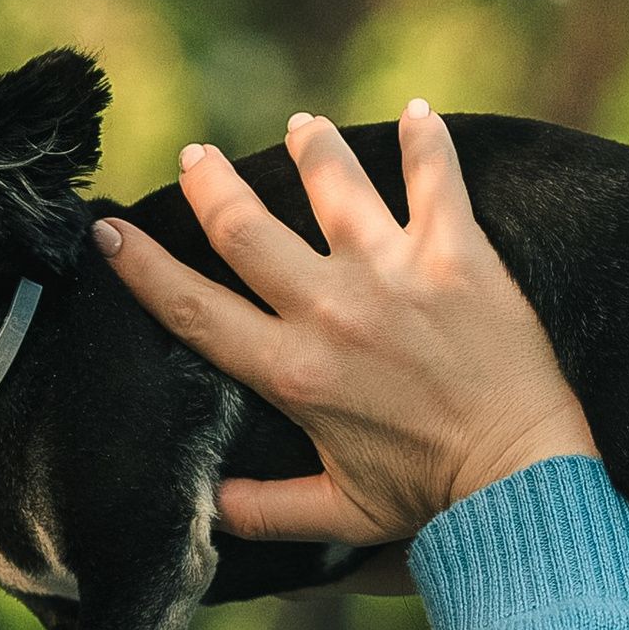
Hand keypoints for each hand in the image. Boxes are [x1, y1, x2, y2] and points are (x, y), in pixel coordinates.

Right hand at [95, 101, 597, 559]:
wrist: (519, 479)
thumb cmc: (432, 500)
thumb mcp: (338, 515)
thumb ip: (266, 511)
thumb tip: (209, 510)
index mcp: (292, 373)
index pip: (193, 309)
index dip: (142, 266)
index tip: (109, 231)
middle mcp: (331, 313)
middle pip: (247, 229)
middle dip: (211, 185)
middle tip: (195, 157)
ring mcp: (393, 276)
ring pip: (333, 184)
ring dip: (310, 147)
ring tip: (300, 127)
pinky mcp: (456, 256)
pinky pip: (435, 177)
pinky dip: (425, 139)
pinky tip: (416, 114)